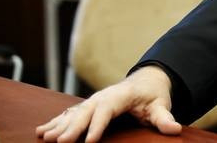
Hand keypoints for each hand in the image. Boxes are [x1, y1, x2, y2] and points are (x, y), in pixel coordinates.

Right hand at [36, 65, 181, 141]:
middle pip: (86, 111)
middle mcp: (104, 96)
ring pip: (74, 112)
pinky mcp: (89, 106)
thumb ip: (165, 117)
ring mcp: (95, 100)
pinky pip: (70, 113)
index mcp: (122, 95)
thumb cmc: (154, 94)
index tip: (89, 141)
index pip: (108, 109)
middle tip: (59, 142)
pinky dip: (55, 121)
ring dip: (58, 124)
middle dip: (72, 127)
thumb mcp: (162, 105)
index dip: (98, 125)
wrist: (147, 81)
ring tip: (44, 137)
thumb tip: (175, 128)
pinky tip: (41, 131)